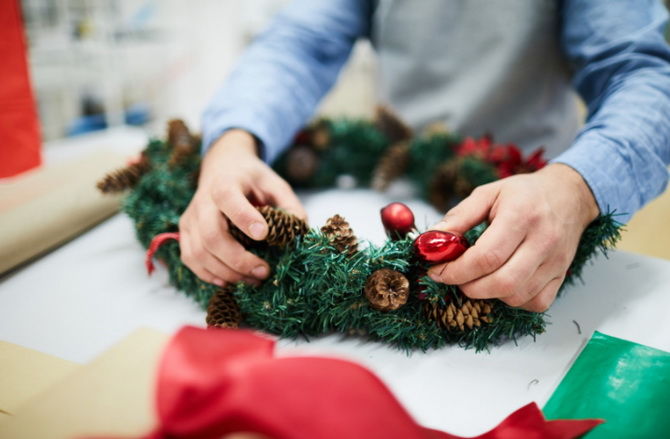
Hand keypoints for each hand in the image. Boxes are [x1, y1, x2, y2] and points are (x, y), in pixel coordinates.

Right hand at [179, 129, 305, 286]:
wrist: (223, 167)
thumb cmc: (252, 179)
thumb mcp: (275, 183)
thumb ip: (290, 205)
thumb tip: (299, 232)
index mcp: (226, 183)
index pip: (228, 199)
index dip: (244, 219)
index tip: (264, 235)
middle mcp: (203, 201)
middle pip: (212, 235)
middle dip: (238, 260)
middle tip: (264, 271)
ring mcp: (191, 218)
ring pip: (199, 253)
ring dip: (227, 273)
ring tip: (253, 279)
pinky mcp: (185, 232)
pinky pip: (191, 259)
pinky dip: (209, 275)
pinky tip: (231, 280)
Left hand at [427, 163, 598, 311]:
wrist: (569, 196)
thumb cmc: (525, 194)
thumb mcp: (487, 193)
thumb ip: (458, 217)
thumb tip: (432, 241)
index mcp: (522, 216)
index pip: (486, 257)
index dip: (456, 270)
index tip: (437, 271)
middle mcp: (543, 241)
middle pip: (502, 282)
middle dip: (468, 287)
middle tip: (454, 277)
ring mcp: (556, 262)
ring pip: (517, 297)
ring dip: (489, 294)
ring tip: (478, 277)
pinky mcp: (562, 276)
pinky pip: (536, 303)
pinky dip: (513, 300)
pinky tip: (502, 283)